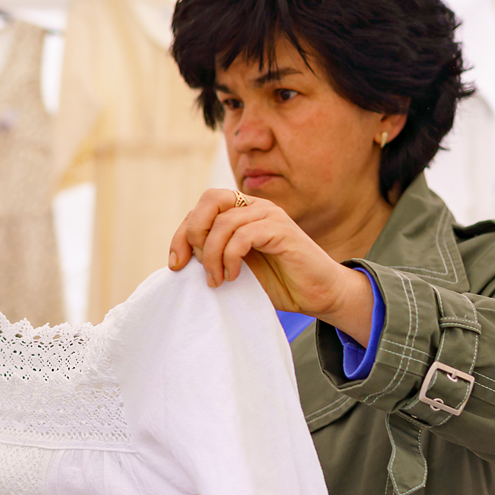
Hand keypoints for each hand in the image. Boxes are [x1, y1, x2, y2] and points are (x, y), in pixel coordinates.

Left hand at [168, 189, 375, 344]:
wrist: (318, 294)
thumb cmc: (278, 283)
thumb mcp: (236, 268)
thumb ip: (213, 255)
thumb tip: (181, 257)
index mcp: (242, 212)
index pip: (202, 207)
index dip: (182, 233)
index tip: (176, 264)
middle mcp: (255, 207)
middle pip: (209, 200)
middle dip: (192, 233)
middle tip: (193, 265)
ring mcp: (269, 215)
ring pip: (223, 223)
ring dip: (212, 255)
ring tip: (217, 280)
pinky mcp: (281, 230)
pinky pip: (243, 236)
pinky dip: (230, 258)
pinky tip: (232, 277)